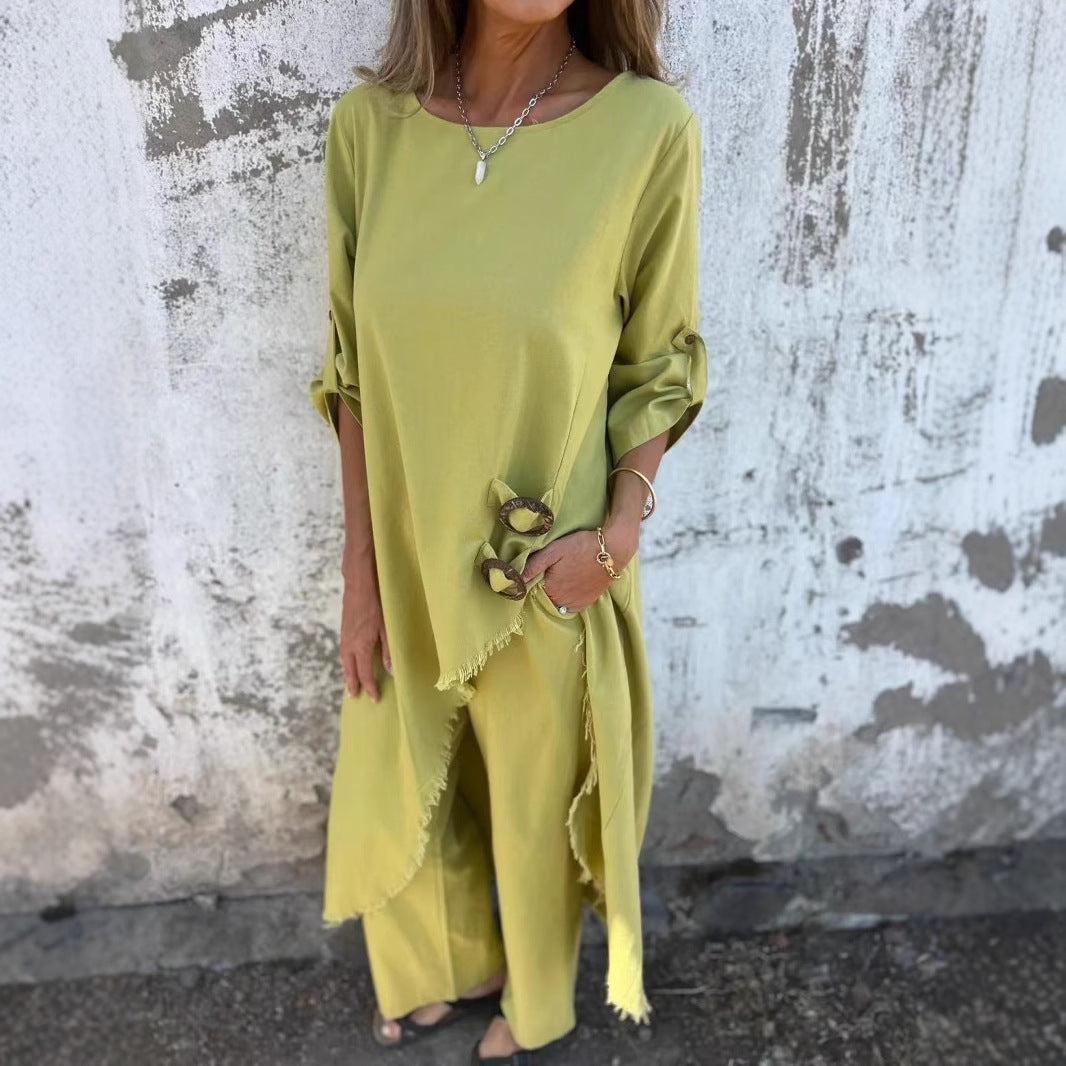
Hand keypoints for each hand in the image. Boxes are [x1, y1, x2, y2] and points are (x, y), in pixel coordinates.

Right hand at [339, 571, 391, 701]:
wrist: (359, 583)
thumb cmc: (377, 603)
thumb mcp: (387, 627)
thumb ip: (388, 650)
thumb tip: (390, 670)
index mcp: (361, 646)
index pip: (364, 673)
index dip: (370, 687)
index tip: (373, 698)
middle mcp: (350, 644)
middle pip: (350, 670)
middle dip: (353, 684)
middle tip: (354, 697)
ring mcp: (345, 636)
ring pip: (344, 661)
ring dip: (347, 674)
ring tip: (351, 684)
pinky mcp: (344, 629)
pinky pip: (343, 651)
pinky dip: (346, 662)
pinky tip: (350, 661)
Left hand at [520, 525, 634, 613]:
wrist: (613, 549)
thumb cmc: (581, 546)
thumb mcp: (553, 551)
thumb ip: (533, 566)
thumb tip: (515, 581)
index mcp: (551, 589)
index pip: (533, 592)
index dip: (533, 581)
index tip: (538, 572)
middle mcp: (563, 601)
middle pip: (546, 599)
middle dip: (544, 589)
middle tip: (551, 572)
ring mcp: (577, 604)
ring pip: (558, 603)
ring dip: (557, 595)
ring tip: (562, 578)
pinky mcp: (588, 602)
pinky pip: (572, 606)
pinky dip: (568, 600)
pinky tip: (570, 586)